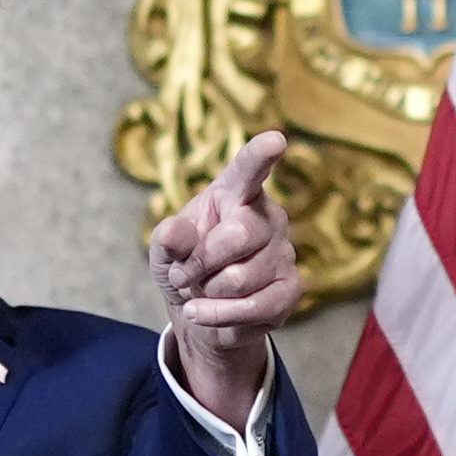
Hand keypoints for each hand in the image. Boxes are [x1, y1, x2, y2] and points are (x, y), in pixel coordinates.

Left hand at [151, 130, 300, 428]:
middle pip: (239, 235)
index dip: (261, 155)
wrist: (199, 313)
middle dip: (200, 263)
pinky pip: (255, 307)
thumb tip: (175, 234)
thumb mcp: (164, 251)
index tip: (276, 140)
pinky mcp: (291, 289)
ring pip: (241, 278)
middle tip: (184, 274)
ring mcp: (283, 253)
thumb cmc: (184, 267)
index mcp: (235, 193)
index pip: (249, 169)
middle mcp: (267, 217)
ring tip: (201, 291)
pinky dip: (220, 316)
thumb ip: (169, 239)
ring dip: (207, 293)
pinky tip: (206, 312)